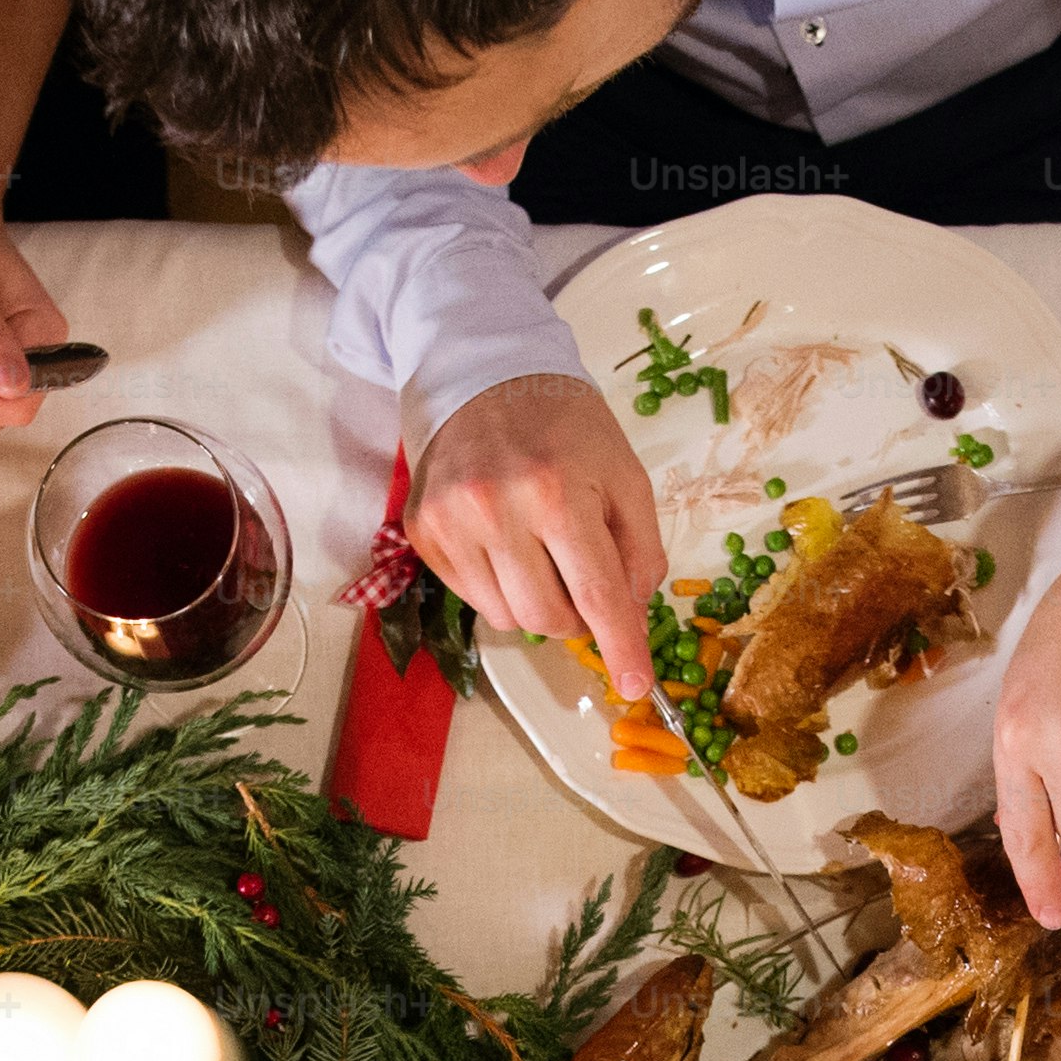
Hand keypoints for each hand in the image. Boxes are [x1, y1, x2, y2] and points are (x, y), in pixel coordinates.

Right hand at [407, 374, 664, 716]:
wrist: (483, 375)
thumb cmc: (564, 426)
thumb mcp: (624, 475)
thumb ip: (639, 550)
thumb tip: (629, 617)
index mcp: (557, 492)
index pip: (596, 593)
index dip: (620, 647)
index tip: (635, 685)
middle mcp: (496, 509)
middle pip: (547, 617)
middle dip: (577, 618)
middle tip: (585, 582)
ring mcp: (451, 523)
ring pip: (507, 618)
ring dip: (537, 604)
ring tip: (542, 554)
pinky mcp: (422, 531)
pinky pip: (473, 598)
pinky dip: (501, 588)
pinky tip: (507, 545)